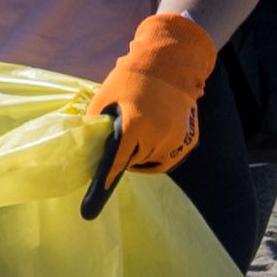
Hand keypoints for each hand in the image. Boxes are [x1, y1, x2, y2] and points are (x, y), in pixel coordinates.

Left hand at [83, 11, 216, 211]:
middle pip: (132, 163)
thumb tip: (86, 153)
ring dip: (140, 154)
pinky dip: (156, 153)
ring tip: (140, 129)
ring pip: (150, 164)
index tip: (89, 210)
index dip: (102, 185)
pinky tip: (154, 133)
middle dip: (124, 155)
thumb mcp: (104, 101)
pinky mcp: (190, 142)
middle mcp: (160, 137)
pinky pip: (167, 159)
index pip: (114, 164)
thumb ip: (96, 129)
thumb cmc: (129, 82)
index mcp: (135, 126)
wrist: (170, 67)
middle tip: (122, 134)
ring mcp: (178, 141)